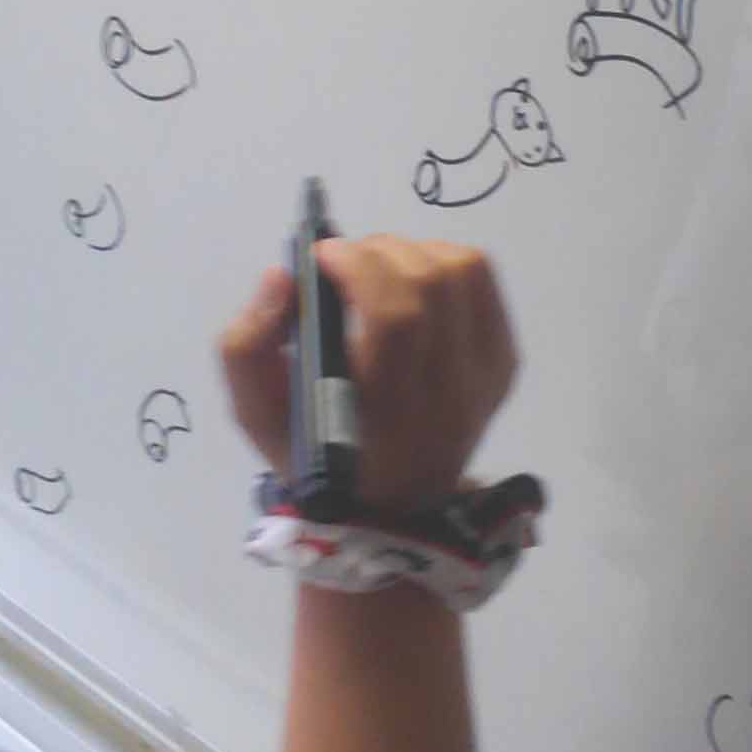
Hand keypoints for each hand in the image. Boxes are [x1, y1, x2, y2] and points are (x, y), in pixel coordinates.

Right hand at [220, 233, 516, 509]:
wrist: (390, 499)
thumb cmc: (317, 450)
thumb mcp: (257, 414)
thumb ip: (247, 345)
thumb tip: (284, 276)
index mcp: (387, 414)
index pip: (395, 317)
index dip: (359, 268)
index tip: (323, 257)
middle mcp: (449, 395)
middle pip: (431, 283)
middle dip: (377, 251)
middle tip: (344, 263)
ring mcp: (486, 377)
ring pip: (461, 270)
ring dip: (411, 251)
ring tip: (377, 271)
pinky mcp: (504, 362)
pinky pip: (482, 280)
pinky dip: (444, 261)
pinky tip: (413, 280)